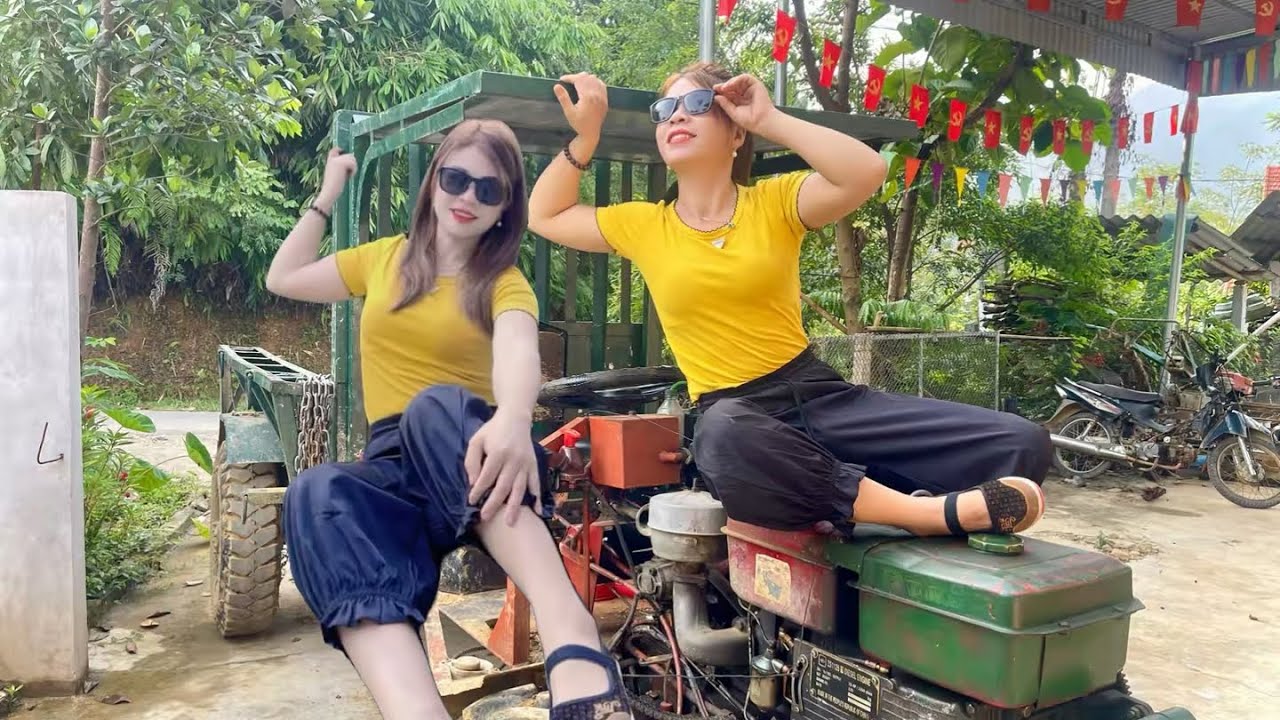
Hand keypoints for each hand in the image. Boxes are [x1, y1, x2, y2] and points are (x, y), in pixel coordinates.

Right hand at [316, 147, 355, 208]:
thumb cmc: (333, 188)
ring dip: (354, 168)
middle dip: (352, 165)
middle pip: (349, 155)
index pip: (334, 150)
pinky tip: (349, 177)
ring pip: (352, 158)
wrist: (329, 192)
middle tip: (348, 175)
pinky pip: (353, 164)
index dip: (340, 149)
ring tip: (348, 176)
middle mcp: (332, 159)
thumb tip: (352, 162)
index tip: (343, 152)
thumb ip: (342, 169)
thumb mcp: (337, 176)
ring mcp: (336, 160)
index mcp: (330, 161)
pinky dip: (354, 171)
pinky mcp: (341, 163)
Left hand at [464, 409, 540, 525]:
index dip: (479, 490)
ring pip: (520, 488)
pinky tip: (538, 512)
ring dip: (514, 506)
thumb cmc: (492, 431)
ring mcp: (526, 464)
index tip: (471, 501)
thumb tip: (473, 483)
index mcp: (498, 453)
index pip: (487, 476)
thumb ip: (472, 461)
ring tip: (510, 523)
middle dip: (494, 503)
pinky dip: (537, 498)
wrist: (516, 418)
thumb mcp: (476, 441)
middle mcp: (514, 460)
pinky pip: (536, 483)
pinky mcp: (533, 465)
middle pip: (503, 486)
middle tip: (485, 518)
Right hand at [553, 72, 607, 141]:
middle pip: (586, 77)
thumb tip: (556, 86)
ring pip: (594, 79)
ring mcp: (602, 97)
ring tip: (577, 82)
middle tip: (568, 81)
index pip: (578, 80)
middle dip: (576, 77)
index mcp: (587, 97)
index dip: (569, 78)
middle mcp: (596, 95)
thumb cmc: (578, 124)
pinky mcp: (605, 99)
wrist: (591, 133)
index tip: (562, 79)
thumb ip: (563, 98)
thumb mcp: (569, 112)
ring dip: (585, 78)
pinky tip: (589, 85)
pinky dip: (594, 82)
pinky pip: (601, 84)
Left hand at [712, 73, 777, 133]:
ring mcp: (750, 89)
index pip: (729, 93)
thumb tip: (716, 97)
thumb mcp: (733, 112)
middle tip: (716, 88)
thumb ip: (725, 104)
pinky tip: (731, 85)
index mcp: (740, 100)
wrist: (761, 122)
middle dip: (724, 86)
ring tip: (723, 88)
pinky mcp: (756, 84)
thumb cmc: (749, 120)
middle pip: (732, 86)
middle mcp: (745, 94)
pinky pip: (745, 78)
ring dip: (729, 83)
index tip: (714, 91)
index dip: (721, 91)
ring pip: (738, 81)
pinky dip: (737, 79)